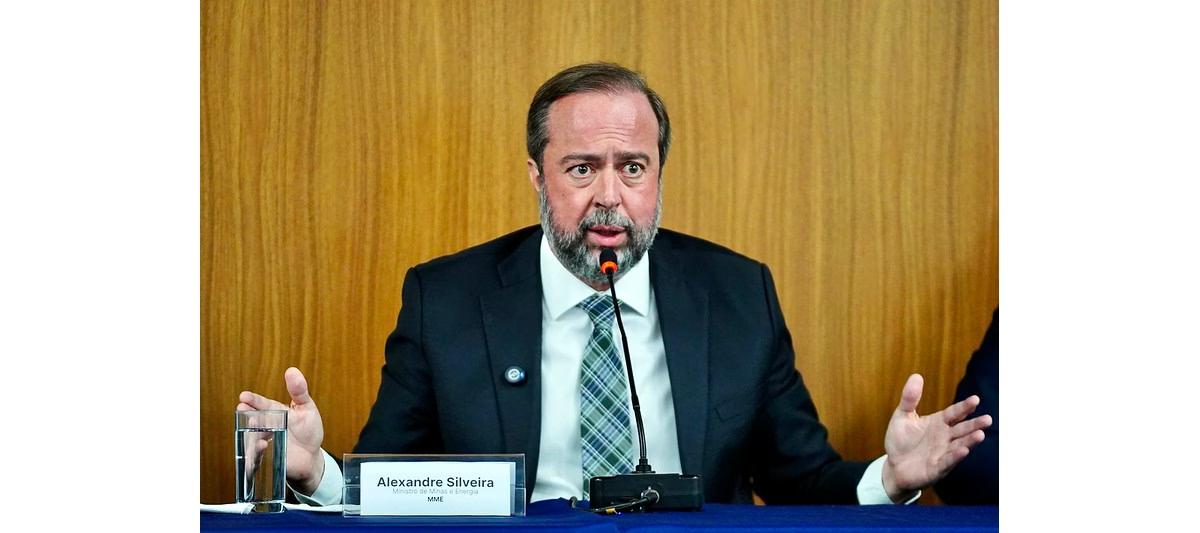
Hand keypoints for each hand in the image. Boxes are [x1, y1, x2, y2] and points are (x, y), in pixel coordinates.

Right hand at [237, 367, 325, 495]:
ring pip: (251, 436)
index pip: (261, 404)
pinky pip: (256, 456)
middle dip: (246, 413)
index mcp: (274, 412)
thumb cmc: (308, 430)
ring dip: (251, 430)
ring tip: (255, 424)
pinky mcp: (265, 458)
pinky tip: (263, 445)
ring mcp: (265, 442)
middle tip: (242, 408)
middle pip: (253, 419)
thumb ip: (299, 391)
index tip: (244, 396)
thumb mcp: (306, 408)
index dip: (253, 400)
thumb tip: (292, 371)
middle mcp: (266, 426)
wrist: (311, 456)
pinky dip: (256, 452)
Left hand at [881, 374, 992, 501]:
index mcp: (938, 423)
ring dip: (970, 441)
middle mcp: (944, 438)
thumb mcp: (902, 416)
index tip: (975, 399)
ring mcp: (942, 453)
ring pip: (959, 445)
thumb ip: (910, 398)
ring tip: (980, 434)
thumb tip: (916, 375)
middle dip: (974, 424)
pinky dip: (955, 457)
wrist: (894, 467)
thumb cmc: (901, 441)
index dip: (964, 407)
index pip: (954, 413)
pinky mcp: (936, 469)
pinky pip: (947, 462)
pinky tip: (964, 450)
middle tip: (988, 419)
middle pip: (962, 429)